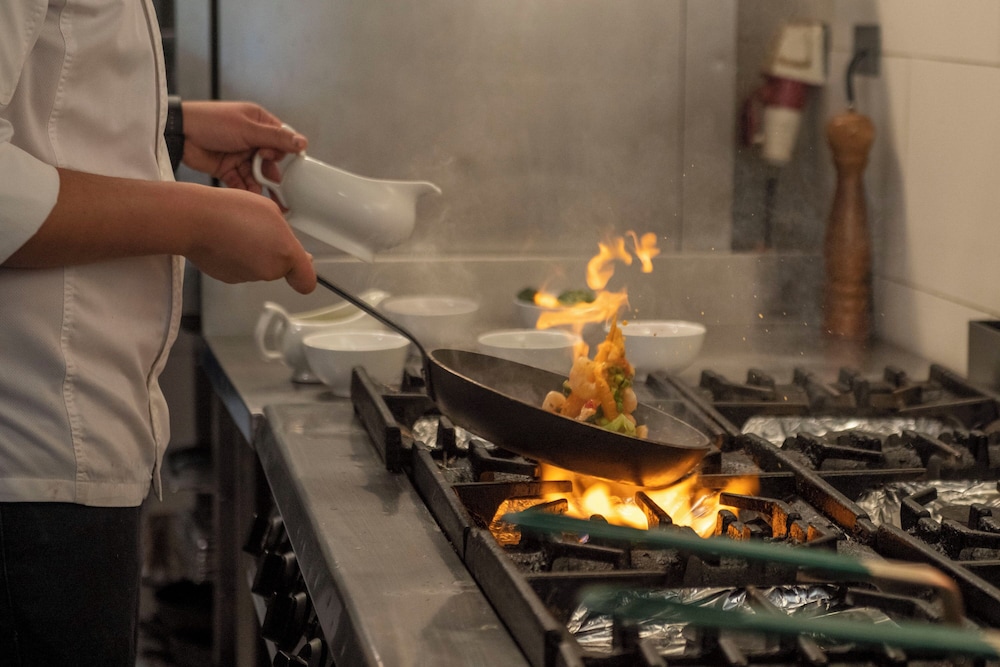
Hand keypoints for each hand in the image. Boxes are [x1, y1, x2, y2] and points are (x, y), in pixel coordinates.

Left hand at [179, 101, 306, 193]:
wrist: (179, 134)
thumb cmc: (212, 122)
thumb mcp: (248, 129)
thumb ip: (276, 139)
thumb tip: (303, 143)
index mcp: (259, 123)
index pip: (281, 140)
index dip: (282, 152)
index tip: (274, 158)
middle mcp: (252, 138)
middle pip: (270, 161)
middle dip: (271, 174)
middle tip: (275, 187)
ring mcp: (240, 154)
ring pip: (257, 174)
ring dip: (260, 185)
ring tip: (263, 197)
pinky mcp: (228, 168)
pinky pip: (242, 182)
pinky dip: (245, 190)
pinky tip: (249, 198)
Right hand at [185, 186, 316, 293]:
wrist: (194, 220)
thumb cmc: (230, 211)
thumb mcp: (271, 211)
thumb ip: (286, 235)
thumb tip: (286, 245)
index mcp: (285, 255)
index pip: (307, 281)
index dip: (305, 274)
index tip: (304, 267)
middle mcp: (269, 271)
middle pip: (280, 267)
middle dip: (274, 251)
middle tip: (260, 229)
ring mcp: (248, 277)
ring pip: (259, 267)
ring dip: (254, 251)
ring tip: (239, 229)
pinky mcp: (228, 277)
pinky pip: (241, 267)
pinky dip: (237, 256)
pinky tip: (227, 238)